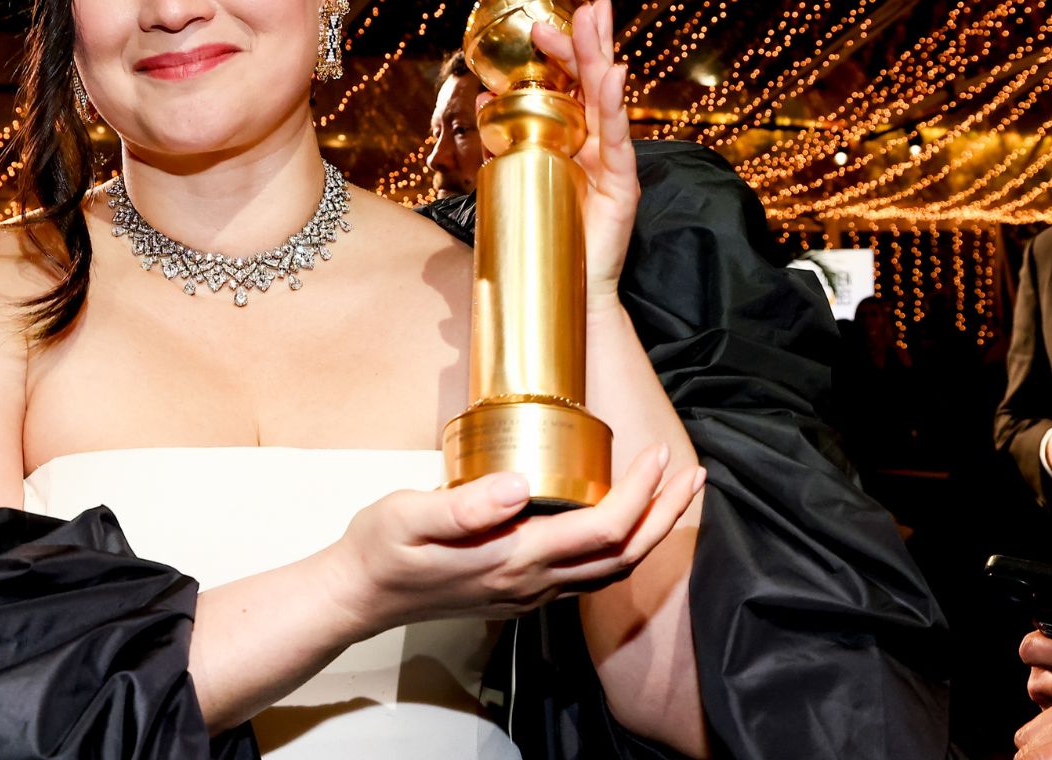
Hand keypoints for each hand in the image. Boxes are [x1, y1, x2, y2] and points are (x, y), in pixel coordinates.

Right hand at [319, 444, 703, 636]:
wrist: (359, 596)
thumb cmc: (380, 549)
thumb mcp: (407, 515)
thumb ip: (461, 504)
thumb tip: (516, 485)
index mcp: (513, 557)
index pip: (601, 528)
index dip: (640, 493)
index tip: (657, 455)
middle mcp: (530, 582)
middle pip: (623, 555)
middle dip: (665, 514)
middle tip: (692, 473)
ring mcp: (527, 594)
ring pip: (610, 571)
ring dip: (649, 533)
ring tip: (670, 495)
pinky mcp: (519, 593)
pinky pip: (587, 577)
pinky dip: (618, 548)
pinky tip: (618, 523)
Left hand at [475, 0, 635, 304]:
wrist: (563, 290)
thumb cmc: (542, 236)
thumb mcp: (513, 178)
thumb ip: (502, 140)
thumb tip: (484, 99)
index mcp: (573, 140)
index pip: (569, 88)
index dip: (560, 56)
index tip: (541, 26)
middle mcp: (597, 146)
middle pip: (594, 85)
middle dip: (588, 44)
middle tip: (585, 6)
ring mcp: (613, 163)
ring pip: (609, 103)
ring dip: (603, 59)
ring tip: (598, 23)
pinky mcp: (623, 186)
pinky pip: (619, 141)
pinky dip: (617, 107)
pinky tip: (615, 76)